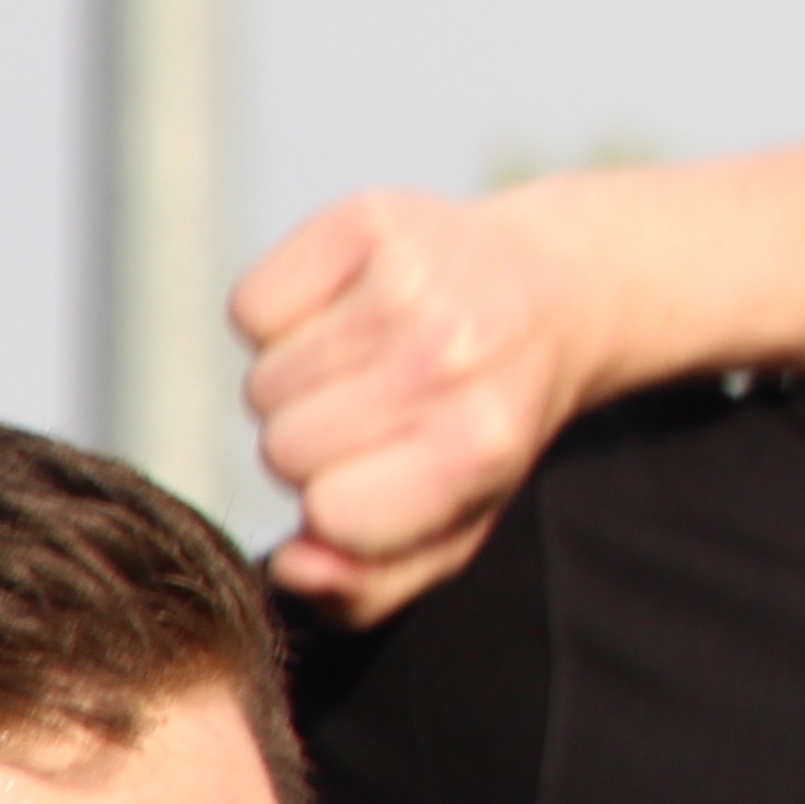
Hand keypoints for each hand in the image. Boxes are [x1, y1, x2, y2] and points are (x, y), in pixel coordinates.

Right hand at [235, 190, 585, 624]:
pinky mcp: (370, 219)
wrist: (552, 291)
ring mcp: (411, 284)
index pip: (329, 512)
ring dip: (298, 380)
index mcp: (479, 443)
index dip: (339, 501)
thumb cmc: (483, 422)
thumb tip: (294, 567)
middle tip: (380, 409)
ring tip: (367, 361)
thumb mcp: (457, 522)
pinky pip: (252, 306)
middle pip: (283, 446)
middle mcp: (448, 359)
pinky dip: (279, 314)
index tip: (384, 472)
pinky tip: (343, 309)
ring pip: (262, 381)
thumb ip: (373, 584)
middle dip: (316, 441)